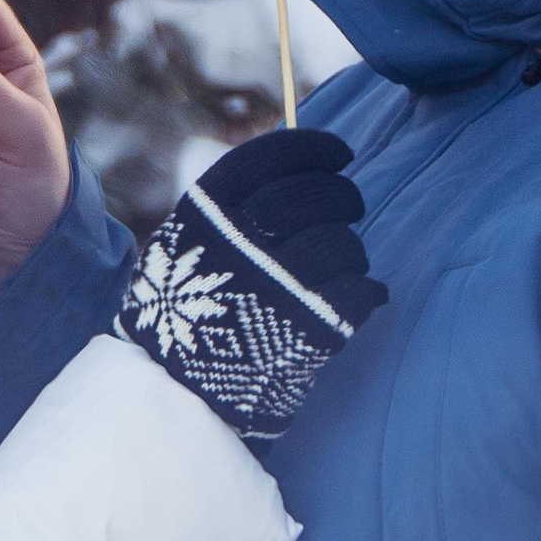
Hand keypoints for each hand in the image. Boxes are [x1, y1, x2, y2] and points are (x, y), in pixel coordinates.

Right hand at [116, 129, 384, 440]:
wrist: (172, 392)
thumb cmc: (181, 312)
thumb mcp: (182, 245)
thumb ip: (227, 211)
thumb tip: (291, 170)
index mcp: (207, 214)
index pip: (272, 157)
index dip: (314, 148)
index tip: (339, 152)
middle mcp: (242, 241)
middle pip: (317, 195)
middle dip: (343, 195)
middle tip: (348, 203)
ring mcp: (276, 285)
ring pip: (344, 244)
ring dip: (352, 251)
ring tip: (343, 263)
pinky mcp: (307, 328)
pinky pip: (360, 292)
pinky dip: (367, 292)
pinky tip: (364, 296)